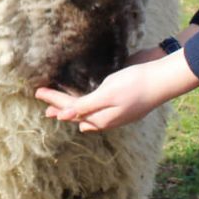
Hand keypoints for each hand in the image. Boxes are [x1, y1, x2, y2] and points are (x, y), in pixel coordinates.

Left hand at [36, 46, 198, 133]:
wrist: (162, 80)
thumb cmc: (135, 86)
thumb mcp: (107, 95)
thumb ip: (84, 106)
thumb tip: (61, 117)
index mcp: (99, 117)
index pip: (69, 109)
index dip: (53, 101)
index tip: (37, 92)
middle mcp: (105, 118)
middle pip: (76, 111)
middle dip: (58, 105)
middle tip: (42, 96)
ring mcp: (114, 112)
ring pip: (87, 112)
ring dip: (71, 106)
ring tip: (58, 105)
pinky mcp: (121, 103)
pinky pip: (97, 107)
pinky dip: (86, 104)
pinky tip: (86, 102)